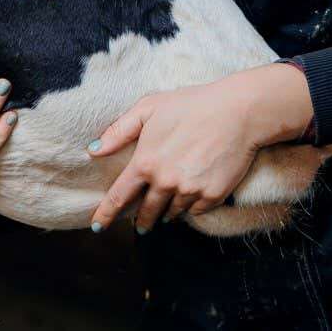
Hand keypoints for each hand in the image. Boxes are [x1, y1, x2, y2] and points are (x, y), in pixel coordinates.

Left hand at [86, 63, 312, 232]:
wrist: (237, 111)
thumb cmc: (191, 104)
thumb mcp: (149, 108)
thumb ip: (119, 131)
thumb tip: (94, 150)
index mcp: (145, 163)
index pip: (118, 198)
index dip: (105, 215)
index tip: (96, 227)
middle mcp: (165, 183)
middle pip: (147, 211)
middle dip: (142, 219)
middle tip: (141, 224)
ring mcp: (189, 192)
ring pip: (172, 213)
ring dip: (166, 212)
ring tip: (166, 211)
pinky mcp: (213, 196)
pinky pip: (195, 210)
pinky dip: (191, 206)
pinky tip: (192, 196)